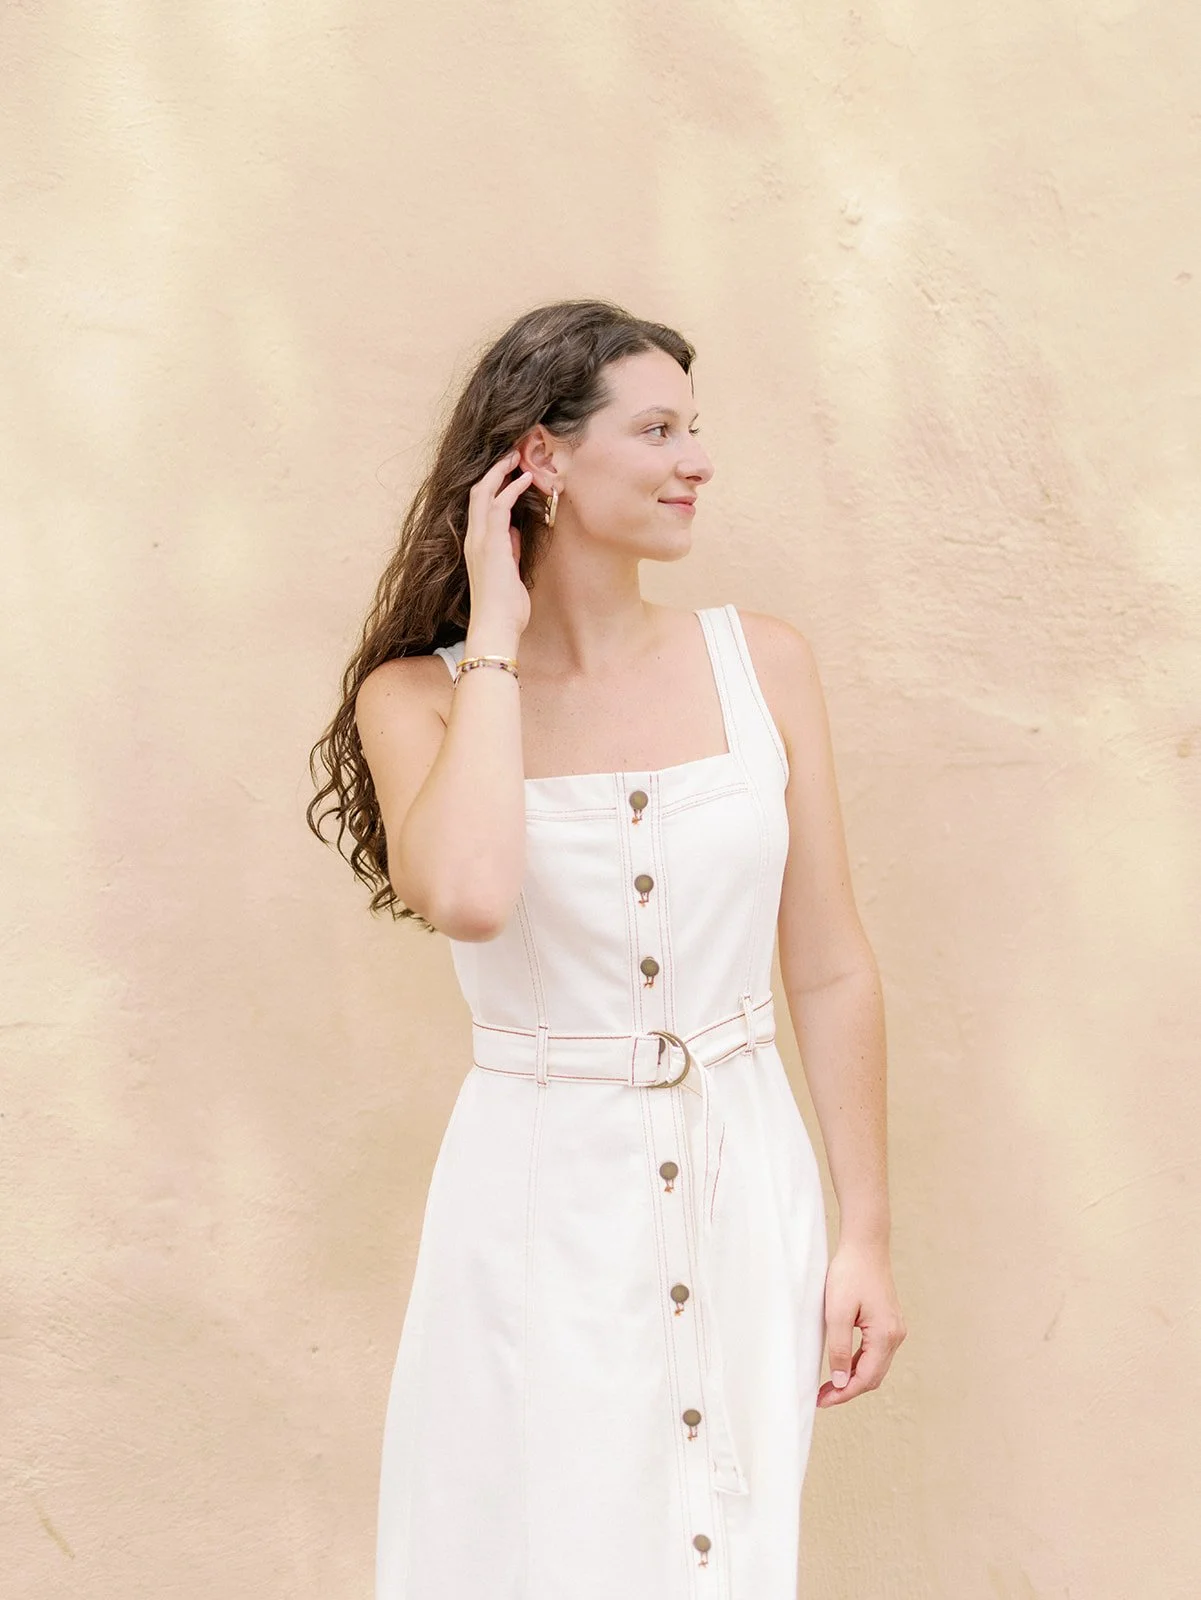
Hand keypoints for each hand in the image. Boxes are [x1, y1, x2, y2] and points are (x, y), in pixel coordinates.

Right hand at [463, 449, 533, 642]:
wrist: (496, 626)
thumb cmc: (504, 607)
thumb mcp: (509, 572)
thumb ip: (509, 551)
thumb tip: (515, 534)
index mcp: (476, 546)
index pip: (480, 506)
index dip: (493, 485)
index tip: (509, 472)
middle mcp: (473, 539)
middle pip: (478, 492)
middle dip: (495, 471)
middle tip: (512, 455)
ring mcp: (480, 540)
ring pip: (484, 493)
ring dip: (502, 472)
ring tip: (517, 457)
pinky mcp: (491, 543)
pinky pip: (499, 506)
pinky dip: (512, 489)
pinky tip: (525, 479)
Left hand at [816, 1237, 906, 1406]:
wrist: (865, 1245)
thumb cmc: (850, 1273)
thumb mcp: (837, 1312)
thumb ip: (839, 1348)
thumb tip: (840, 1380)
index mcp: (886, 1335)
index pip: (866, 1378)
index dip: (844, 1393)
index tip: (822, 1401)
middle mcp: (896, 1335)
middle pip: (873, 1376)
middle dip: (848, 1389)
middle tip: (822, 1397)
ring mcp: (894, 1329)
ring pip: (874, 1365)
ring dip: (853, 1377)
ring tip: (829, 1385)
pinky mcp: (888, 1322)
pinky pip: (874, 1352)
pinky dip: (858, 1363)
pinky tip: (841, 1365)